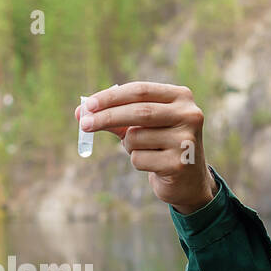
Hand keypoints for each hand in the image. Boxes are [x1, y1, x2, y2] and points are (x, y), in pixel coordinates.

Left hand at [74, 81, 214, 214]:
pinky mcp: (179, 164)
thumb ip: (116, 116)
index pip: (140, 90)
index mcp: (181, 97)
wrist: (188, 180)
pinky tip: (153, 164)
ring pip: (135, 138)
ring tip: (144, 150)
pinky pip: (138, 159)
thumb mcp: (141, 126)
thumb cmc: (160, 145)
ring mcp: (186, 140)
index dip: (111, 97)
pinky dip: (136, 161)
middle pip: (138, 111)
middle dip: (106, 117)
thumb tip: (81, 112)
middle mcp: (188, 115)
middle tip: (84, 124)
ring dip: (128, 146)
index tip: (88, 105)